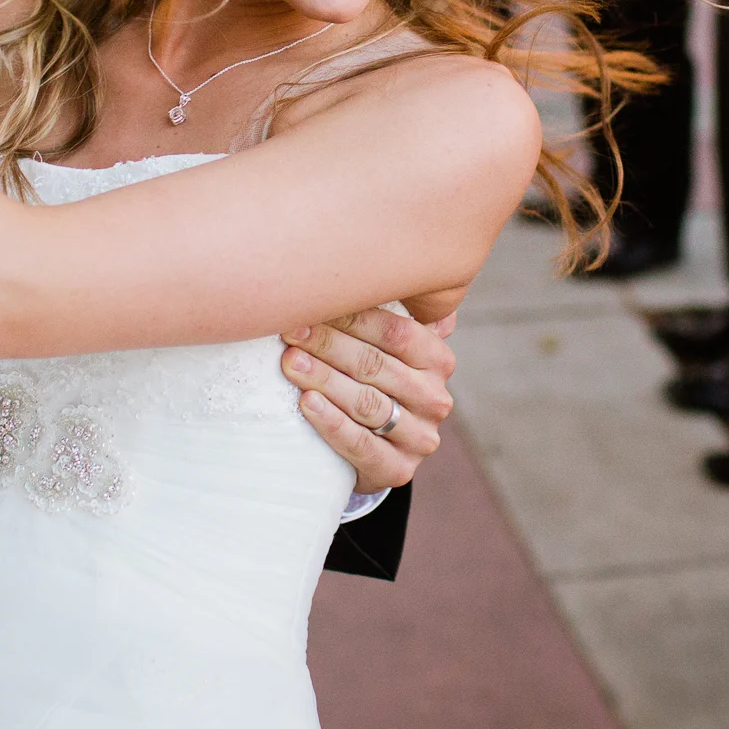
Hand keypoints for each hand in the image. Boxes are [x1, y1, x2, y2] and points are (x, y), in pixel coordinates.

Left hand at [281, 307, 455, 491]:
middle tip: (291, 331)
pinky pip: (361, 444)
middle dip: (328, 345)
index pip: (395, 332)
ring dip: (324, 379)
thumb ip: (390, 312)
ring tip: (290, 363)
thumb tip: (365, 259)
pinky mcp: (399, 469)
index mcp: (437, 359)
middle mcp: (435, 398)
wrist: (379, 449)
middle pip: (376, 365)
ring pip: (367, 403)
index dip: (352, 318)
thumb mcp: (389, 349)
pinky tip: (307, 403)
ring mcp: (420, 437)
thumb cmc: (377, 382)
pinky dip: (331, 422)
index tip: (310, 305)